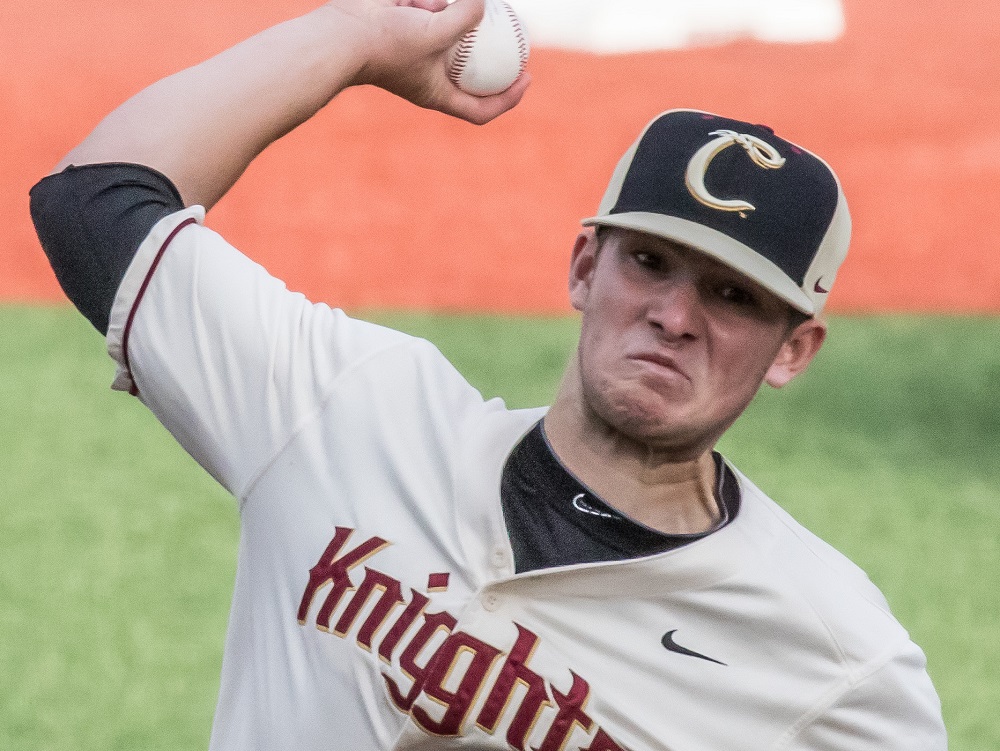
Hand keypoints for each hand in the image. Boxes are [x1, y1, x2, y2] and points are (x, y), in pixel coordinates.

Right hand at [325, 0, 529, 123]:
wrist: (341, 34)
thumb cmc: (386, 44)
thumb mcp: (436, 32)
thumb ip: (466, 17)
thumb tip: (485, 3)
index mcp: (437, 95)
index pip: (481, 110)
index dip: (509, 99)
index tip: (527, 76)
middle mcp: (429, 78)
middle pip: (471, 73)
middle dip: (491, 53)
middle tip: (514, 33)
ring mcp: (418, 52)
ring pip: (451, 33)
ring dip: (446, 14)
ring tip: (425, 6)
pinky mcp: (407, 29)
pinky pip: (431, 13)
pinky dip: (429, 2)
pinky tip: (411, 0)